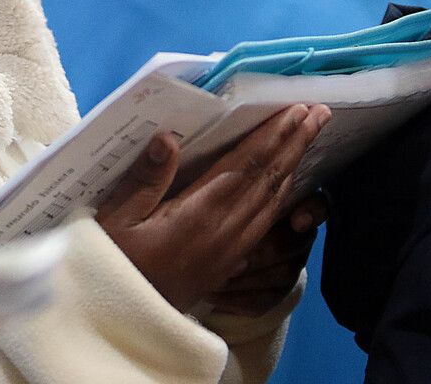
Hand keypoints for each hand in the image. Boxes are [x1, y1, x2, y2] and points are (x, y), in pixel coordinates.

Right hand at [96, 103, 330, 312]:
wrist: (119, 320)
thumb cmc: (111, 263)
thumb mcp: (114, 219)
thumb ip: (143, 180)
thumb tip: (167, 138)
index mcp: (198, 217)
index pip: (245, 168)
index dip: (273, 138)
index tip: (296, 111)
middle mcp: (224, 233)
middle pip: (268, 182)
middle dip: (294, 145)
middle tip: (319, 113)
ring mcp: (231, 252)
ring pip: (272, 202)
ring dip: (294, 166)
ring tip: (310, 137)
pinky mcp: (230, 263)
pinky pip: (266, 223)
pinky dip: (281, 196)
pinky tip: (287, 184)